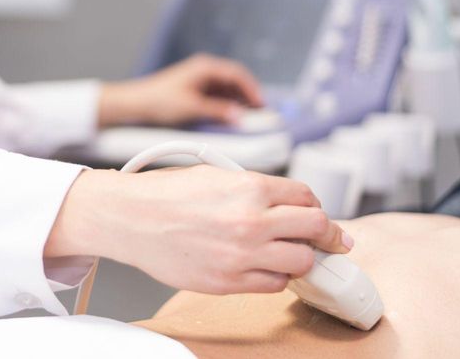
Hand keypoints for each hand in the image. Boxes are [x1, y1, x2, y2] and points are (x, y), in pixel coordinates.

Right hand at [47, 166, 352, 293]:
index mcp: (250, 187)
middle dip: (327, 235)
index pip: (307, 197)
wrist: (130, 218)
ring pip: (301, 262)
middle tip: (329, 241)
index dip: (316, 207)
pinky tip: (264, 266)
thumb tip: (289, 204)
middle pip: (316, 229)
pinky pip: (272, 285)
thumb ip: (255, 188)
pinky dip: (275, 276)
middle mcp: (251, 220)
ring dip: (301, 258)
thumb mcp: (216, 174)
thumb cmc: (166, 193)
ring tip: (291, 254)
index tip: (318, 217)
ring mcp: (241, 254)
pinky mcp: (227, 281)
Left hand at [98, 54, 263, 127]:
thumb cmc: (159, 100)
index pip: (237, 74)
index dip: (253, 89)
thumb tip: (240, 117)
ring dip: (239, 102)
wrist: (136, 104)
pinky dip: (228, 105)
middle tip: (261, 114)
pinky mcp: (197, 90)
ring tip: (249, 118)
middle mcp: (205, 70)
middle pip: (235, 81)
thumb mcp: (192, 108)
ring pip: (228, 89)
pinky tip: (232, 117)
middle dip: (249, 96)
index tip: (262, 105)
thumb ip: (218, 111)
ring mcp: (201, 80)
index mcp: (205, 67)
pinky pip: (219, 96)